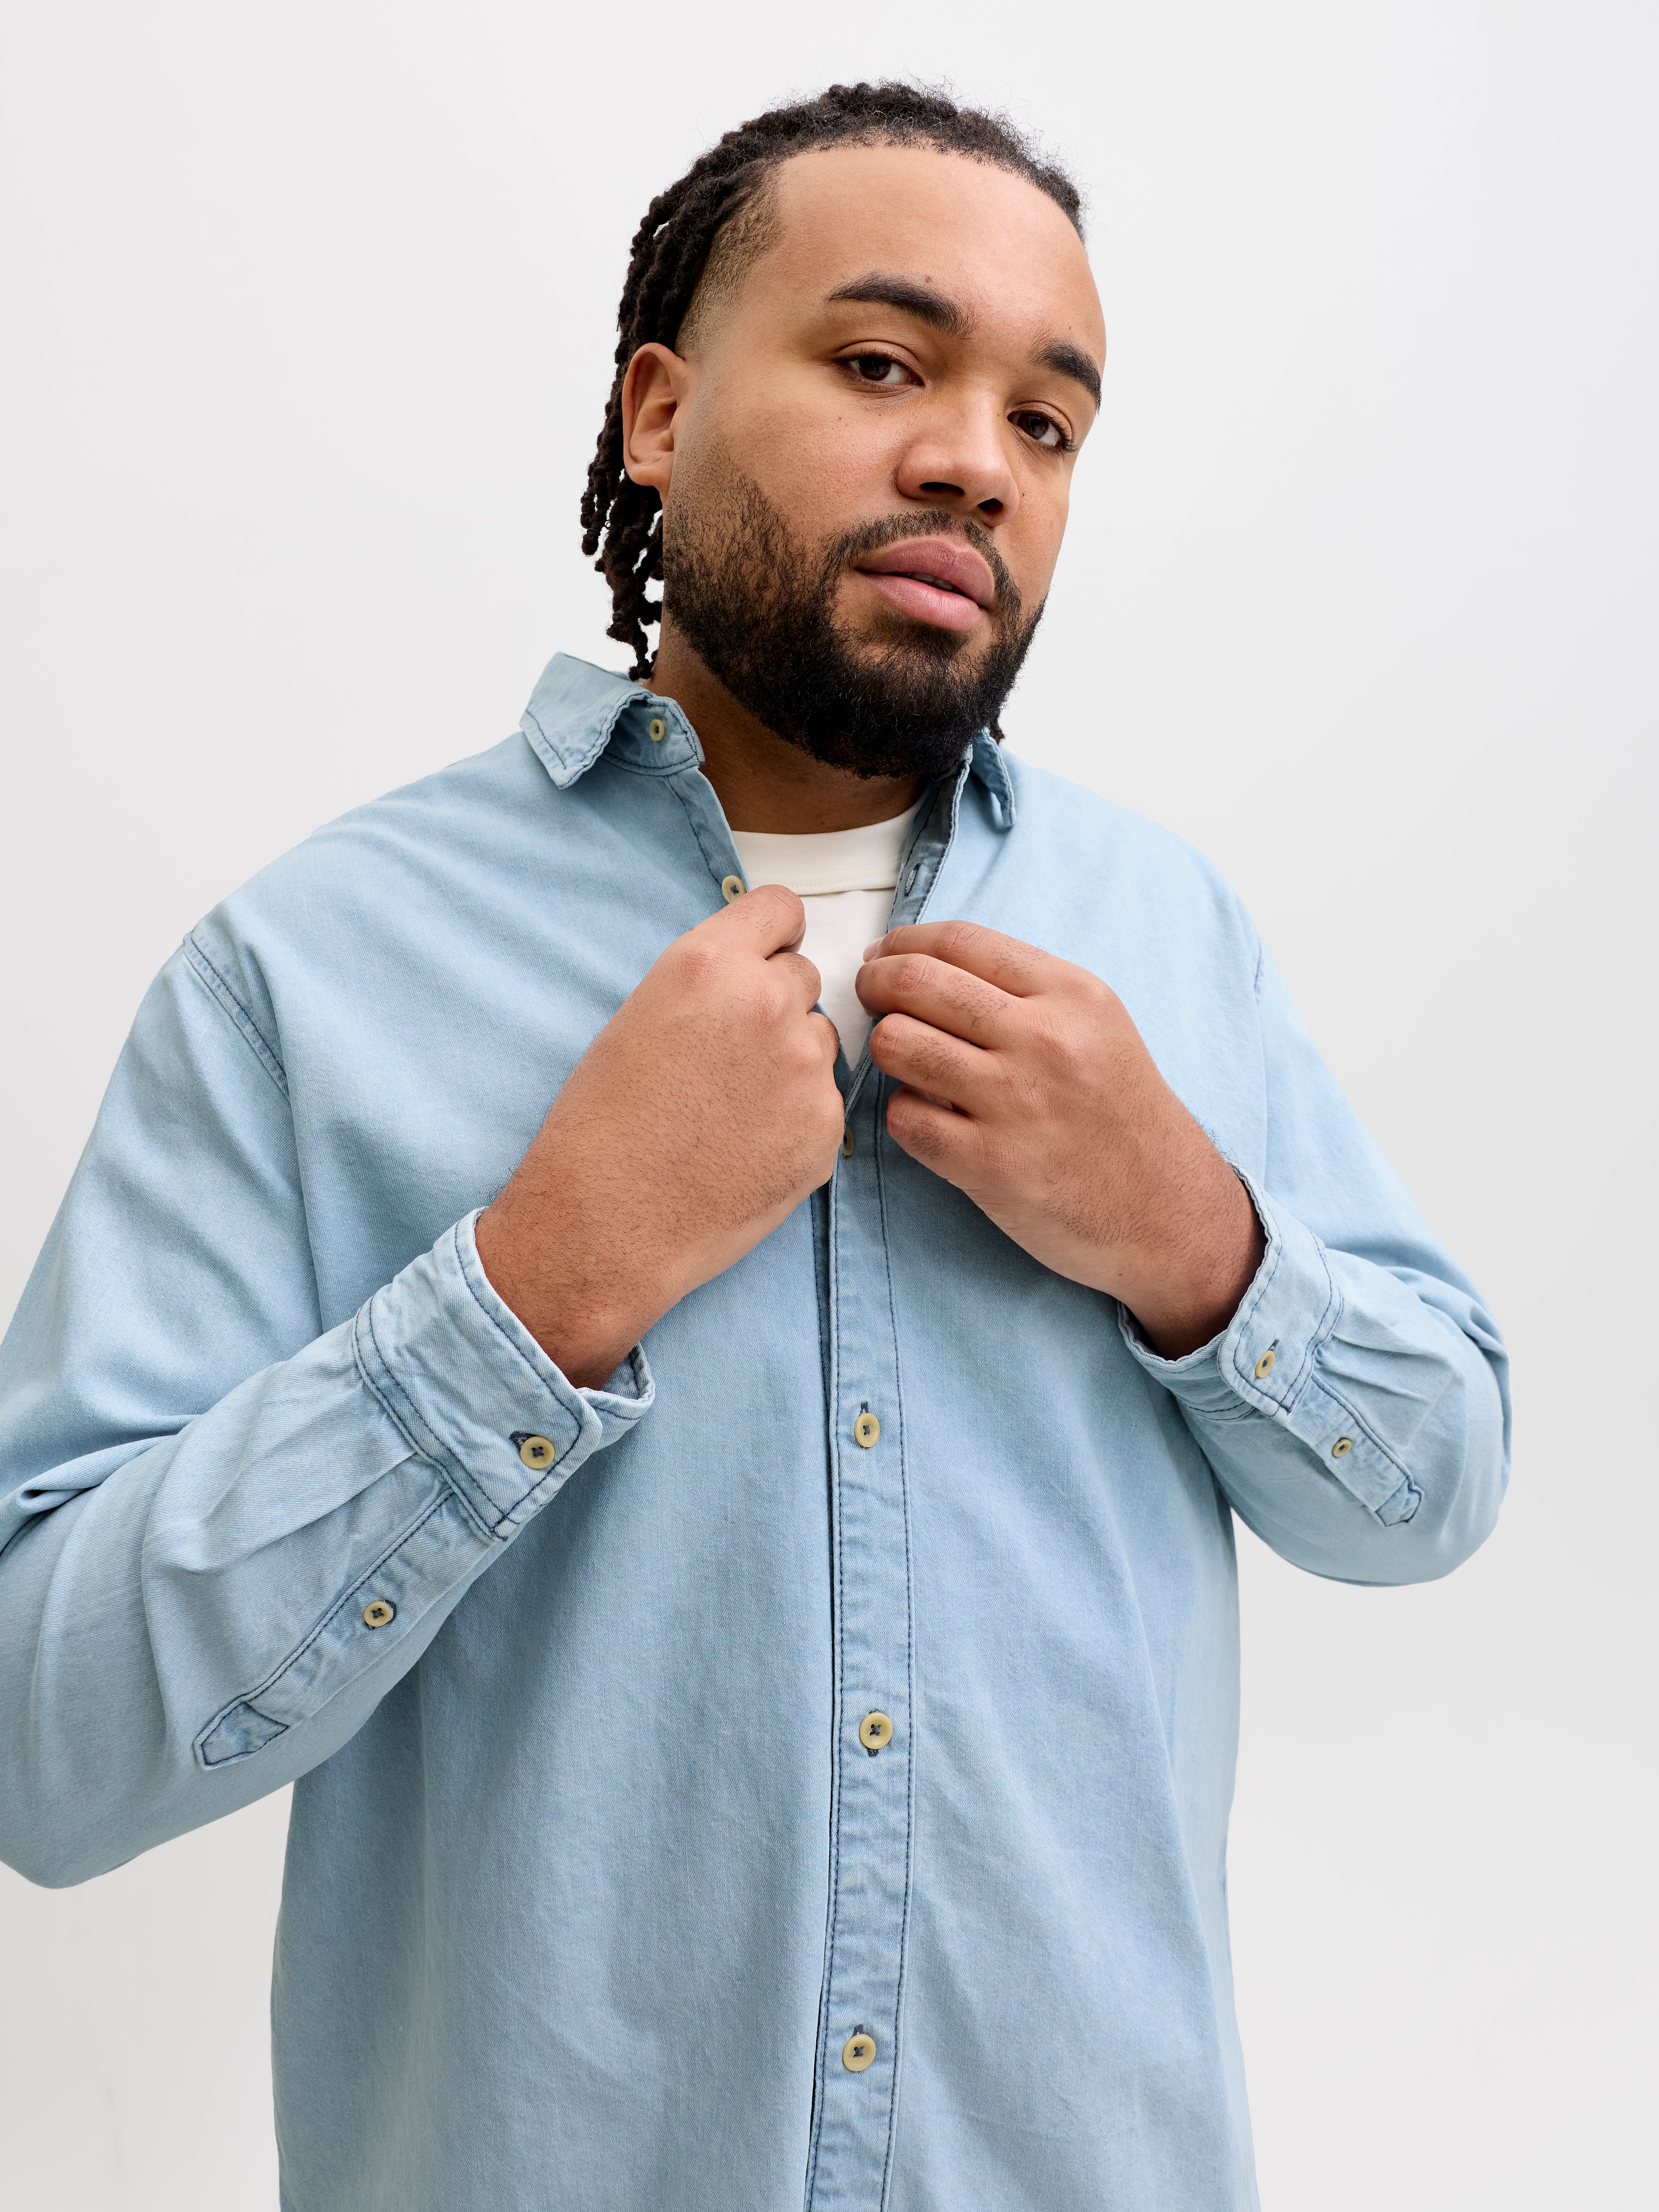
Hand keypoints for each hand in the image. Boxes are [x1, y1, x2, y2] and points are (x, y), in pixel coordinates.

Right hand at [476, 886, 842, 1386]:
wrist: (605, 1224)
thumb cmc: (603, 1126)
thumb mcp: (641, 1018)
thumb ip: (710, 985)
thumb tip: (758, 978)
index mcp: (711, 964)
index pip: (782, 909)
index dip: (770, 937)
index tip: (761, 960)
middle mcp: (768, 1003)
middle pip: (803, 976)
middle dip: (774, 1005)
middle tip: (727, 1056)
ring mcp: (805, 1067)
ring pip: (819, 1040)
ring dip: (789, 1062)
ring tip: (730, 1110)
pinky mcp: (824, 1127)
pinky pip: (823, 1101)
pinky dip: (795, 1119)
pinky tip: (746, 1148)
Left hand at [857, 921, 1263, 1357]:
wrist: (1167, 1212)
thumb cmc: (1122, 1117)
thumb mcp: (1098, 1028)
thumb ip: (1024, 993)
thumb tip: (924, 965)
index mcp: (1073, 996)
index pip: (958, 941)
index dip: (903, 944)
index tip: (885, 958)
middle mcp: (1045, 1041)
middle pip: (916, 982)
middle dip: (876, 985)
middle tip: (873, 1000)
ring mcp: (1016, 1103)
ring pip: (897, 1044)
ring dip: (886, 1050)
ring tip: (906, 1063)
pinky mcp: (989, 1166)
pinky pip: (903, 1118)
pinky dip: (904, 1115)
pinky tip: (930, 1118)